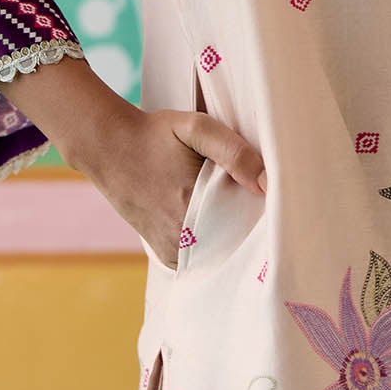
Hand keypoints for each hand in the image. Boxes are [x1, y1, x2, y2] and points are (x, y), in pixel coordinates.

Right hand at [85, 105, 265, 269]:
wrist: (109, 147)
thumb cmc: (155, 134)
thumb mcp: (196, 129)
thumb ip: (234, 152)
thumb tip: (266, 183)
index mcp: (194, 207)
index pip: (249, 229)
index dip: (268, 220)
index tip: (281, 206)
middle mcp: (182, 238)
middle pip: (238, 246)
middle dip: (254, 232)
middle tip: (267, 209)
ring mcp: (173, 250)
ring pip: (220, 257)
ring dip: (235, 242)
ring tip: (244, 216)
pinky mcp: (166, 255)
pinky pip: (202, 260)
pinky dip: (214, 248)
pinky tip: (221, 225)